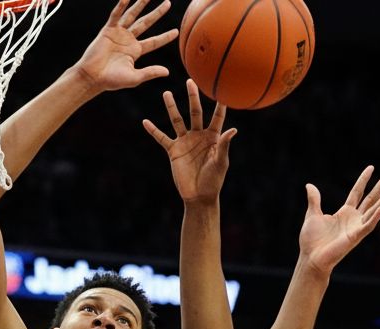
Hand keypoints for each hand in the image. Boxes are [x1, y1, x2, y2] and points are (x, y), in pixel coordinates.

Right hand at [73, 0, 177, 92]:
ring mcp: (118, 34)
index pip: (154, 41)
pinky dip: (121, 6)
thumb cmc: (112, 80)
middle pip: (146, 23)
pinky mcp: (108, 30)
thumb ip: (150, 72)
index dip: (165, 37)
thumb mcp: (135, 78)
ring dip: (140, 4)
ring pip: (132, 15)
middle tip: (168, 3)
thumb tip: (167, 72)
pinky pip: (116, 16)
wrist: (93, 77)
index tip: (176, 32)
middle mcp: (128, 40)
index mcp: (136, 51)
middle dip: (157, 13)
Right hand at [143, 79, 236, 203]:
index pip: (217, 117)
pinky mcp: (173, 151)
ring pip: (177, 121)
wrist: (198, 196)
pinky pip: (161, 138)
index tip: (222, 89)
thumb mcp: (220, 162)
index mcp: (213, 137)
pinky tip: (145, 121)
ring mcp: (185, 142)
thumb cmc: (213, 180)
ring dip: (172, 107)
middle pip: (195, 112)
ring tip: (166, 93)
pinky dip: (153, 130)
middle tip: (190, 81)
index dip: (220, 105)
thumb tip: (233, 130)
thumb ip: (224, 145)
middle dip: (193, 97)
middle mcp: (198, 136)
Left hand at [299, 166, 379, 275]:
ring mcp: (356, 227)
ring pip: (375, 209)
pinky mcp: (355, 237)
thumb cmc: (311, 240)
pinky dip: (375, 217)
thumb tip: (309, 185)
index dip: (364, 180)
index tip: (371, 167)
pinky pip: (368, 226)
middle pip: (371, 198)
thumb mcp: (312, 215)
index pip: (357, 192)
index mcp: (345, 212)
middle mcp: (354, 218)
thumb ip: (314, 200)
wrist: (311, 258)